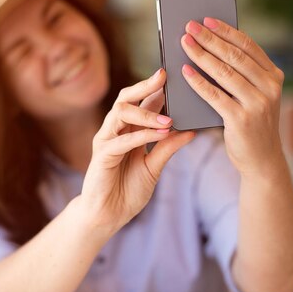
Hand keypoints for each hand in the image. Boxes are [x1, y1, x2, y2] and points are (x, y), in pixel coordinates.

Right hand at [80, 69, 195, 231]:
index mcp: (128, 130)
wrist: (109, 216)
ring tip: (169, 119)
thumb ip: (168, 148)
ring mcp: (106, 141)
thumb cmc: (128, 191)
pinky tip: (160, 134)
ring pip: (121, 112)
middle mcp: (115, 130)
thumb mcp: (155, 166)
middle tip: (164, 76)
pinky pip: (120, 140)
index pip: (141, 102)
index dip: (156, 88)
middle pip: (127, 98)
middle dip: (145, 86)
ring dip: (146, 113)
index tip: (175, 75)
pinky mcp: (101, 155)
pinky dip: (141, 135)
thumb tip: (191, 131)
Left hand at [180, 17, 284, 175]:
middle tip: (190, 27)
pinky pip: (215, 95)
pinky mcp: (242, 120)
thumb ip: (242, 74)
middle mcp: (270, 88)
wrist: (262, 160)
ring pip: (224, 73)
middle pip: (235, 56)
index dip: (226, 31)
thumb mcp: (256, 95)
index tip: (207, 20)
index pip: (249, 46)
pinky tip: (185, 71)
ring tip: (185, 43)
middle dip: (210, 39)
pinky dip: (198, 82)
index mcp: (274, 76)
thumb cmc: (252, 122)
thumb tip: (211, 45)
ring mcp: (258, 104)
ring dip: (202, 55)